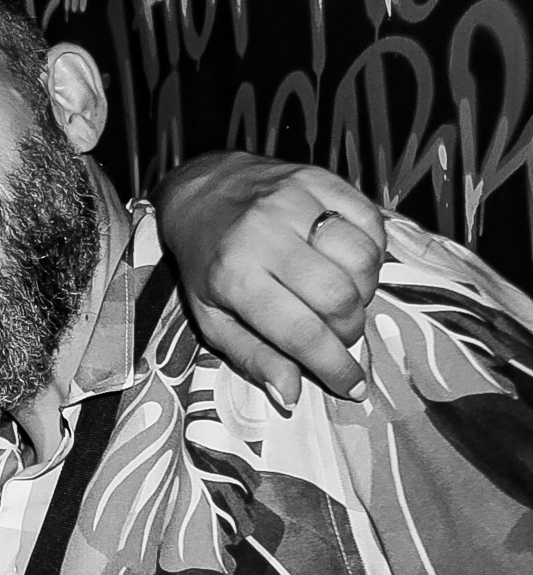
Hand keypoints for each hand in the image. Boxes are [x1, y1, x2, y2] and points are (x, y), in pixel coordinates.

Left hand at [154, 153, 385, 406]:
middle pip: (339, 298)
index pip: (300, 332)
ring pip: (362, 260)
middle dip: (350, 330)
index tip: (353, 387)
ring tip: (343, 299)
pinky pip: (372, 223)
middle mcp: (263, 235)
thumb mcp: (213, 318)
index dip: (334, 366)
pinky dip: (373, 253)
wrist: (202, 193)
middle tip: (340, 336)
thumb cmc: (208, 264)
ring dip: (365, 292)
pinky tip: (351, 264)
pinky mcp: (319, 178)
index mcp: (233, 276)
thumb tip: (290, 396)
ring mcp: (293, 201)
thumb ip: (252, 357)